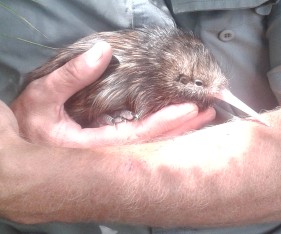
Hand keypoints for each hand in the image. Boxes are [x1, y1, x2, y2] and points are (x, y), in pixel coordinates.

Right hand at [11, 42, 214, 147]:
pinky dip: (160, 128)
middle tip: (207, 112)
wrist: (24, 154)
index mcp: (93, 148)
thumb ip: (70, 77)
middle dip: (181, 128)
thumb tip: (102, 52)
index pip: (138, 135)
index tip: (190, 109)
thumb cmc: (30, 126)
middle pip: (152, 143)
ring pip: (150, 143)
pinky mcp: (111, 147)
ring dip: (176, 129)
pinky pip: (142, 139)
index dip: (165, 122)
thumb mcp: (42, 97)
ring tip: (199, 116)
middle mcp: (108, 155)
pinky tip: (174, 120)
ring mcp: (111, 152)